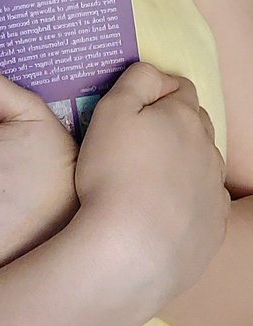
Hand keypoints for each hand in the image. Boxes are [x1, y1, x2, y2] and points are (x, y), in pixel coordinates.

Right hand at [73, 61, 229, 305]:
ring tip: (148, 180)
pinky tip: (162, 212)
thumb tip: (154, 74)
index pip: (181, 88)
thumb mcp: (110, 112)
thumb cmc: (113, 175)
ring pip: (203, 163)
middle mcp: (209, 150)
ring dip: (183, 163)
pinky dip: (188, 200)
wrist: (131, 251)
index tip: (134, 108)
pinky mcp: (214, 227)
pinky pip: (205, 202)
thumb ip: (136, 81)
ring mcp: (215, 190)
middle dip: (174, 125)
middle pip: (196, 124)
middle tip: (138, 143)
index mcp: (184, 118)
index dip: (158, 91)